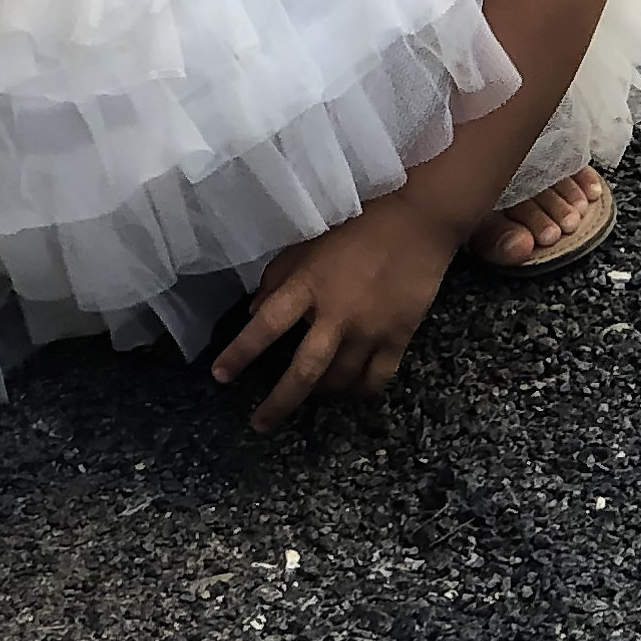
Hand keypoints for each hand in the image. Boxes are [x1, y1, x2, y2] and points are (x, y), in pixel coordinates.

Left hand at [212, 195, 461, 429]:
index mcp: (309, 285)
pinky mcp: (399, 336)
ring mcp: (371, 329)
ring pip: (339, 380)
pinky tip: (350, 389)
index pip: (266, 327)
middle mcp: (337, 314)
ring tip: (310, 396)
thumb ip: (279, 276)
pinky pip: (376, 378)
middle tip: (260, 423)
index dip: (241, 353)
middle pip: (304, 371)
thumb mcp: (308, 241)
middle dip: (279, 402)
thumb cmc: (358, 222)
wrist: (419, 217)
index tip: (220, 375)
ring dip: (320, 393)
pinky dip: (359, 389)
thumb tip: (256, 312)